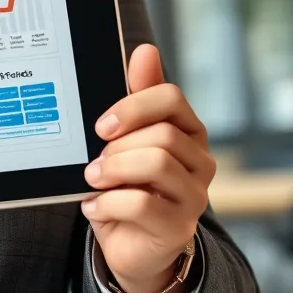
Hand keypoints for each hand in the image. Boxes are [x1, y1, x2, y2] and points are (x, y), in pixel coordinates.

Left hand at [81, 44, 214, 292]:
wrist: (130, 241)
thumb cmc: (127, 182)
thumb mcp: (126, 138)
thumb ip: (137, 96)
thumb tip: (146, 50)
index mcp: (187, 130)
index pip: (171, 98)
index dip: (133, 105)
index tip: (101, 125)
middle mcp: (199, 161)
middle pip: (162, 133)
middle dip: (118, 146)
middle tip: (94, 161)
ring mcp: (194, 195)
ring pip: (157, 163)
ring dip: (112, 170)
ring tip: (92, 179)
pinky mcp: (179, 226)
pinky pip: (143, 204)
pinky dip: (108, 202)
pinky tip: (94, 206)